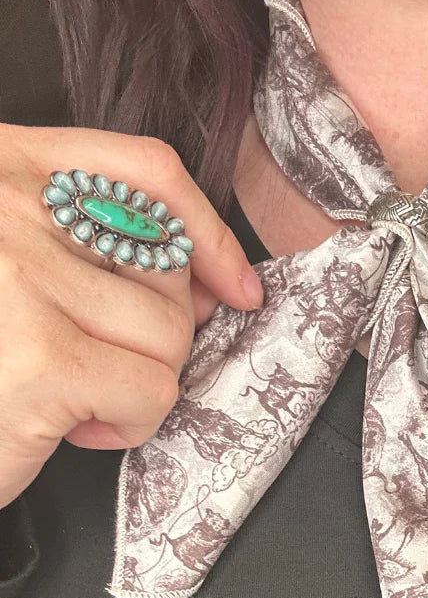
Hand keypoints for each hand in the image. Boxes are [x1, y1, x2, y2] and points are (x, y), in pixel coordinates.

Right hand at [0, 121, 262, 507]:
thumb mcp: (18, 274)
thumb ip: (100, 254)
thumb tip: (215, 284)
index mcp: (3, 168)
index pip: (146, 169)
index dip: (206, 229)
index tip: (235, 284)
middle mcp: (6, 207)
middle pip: (167, 261)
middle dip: (156, 334)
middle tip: (100, 364)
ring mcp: (21, 278)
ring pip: (169, 332)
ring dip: (139, 384)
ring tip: (78, 398)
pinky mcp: (41, 359)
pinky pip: (151, 391)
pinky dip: (130, 425)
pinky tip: (75, 429)